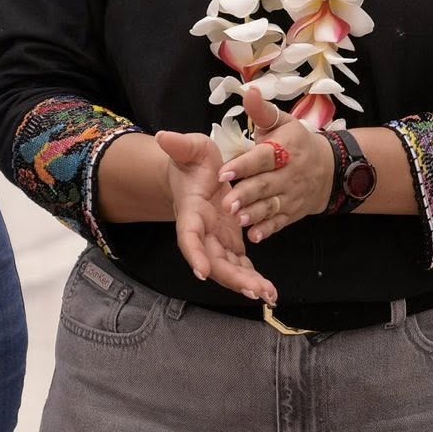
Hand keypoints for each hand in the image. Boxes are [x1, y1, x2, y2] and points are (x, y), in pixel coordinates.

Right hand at [158, 129, 277, 303]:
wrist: (197, 175)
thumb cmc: (193, 162)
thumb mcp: (192, 148)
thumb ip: (181, 145)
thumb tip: (163, 135)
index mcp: (192, 211)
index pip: (189, 235)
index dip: (194, 253)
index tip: (202, 271)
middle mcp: (203, 230)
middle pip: (213, 260)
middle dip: (231, 277)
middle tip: (254, 291)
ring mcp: (216, 238)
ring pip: (228, 267)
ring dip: (246, 283)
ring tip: (268, 295)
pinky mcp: (230, 241)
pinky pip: (240, 264)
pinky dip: (251, 278)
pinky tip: (269, 291)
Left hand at [217, 88, 333, 243]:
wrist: (330, 167)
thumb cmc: (295, 142)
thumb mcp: (283, 122)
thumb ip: (262, 112)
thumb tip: (249, 90)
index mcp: (284, 148)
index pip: (264, 157)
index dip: (245, 164)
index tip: (225, 171)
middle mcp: (290, 173)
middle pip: (267, 184)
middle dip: (248, 194)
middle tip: (228, 203)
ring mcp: (293, 194)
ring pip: (273, 205)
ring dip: (256, 214)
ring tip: (240, 219)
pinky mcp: (293, 211)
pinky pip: (281, 222)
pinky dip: (269, 229)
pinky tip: (255, 236)